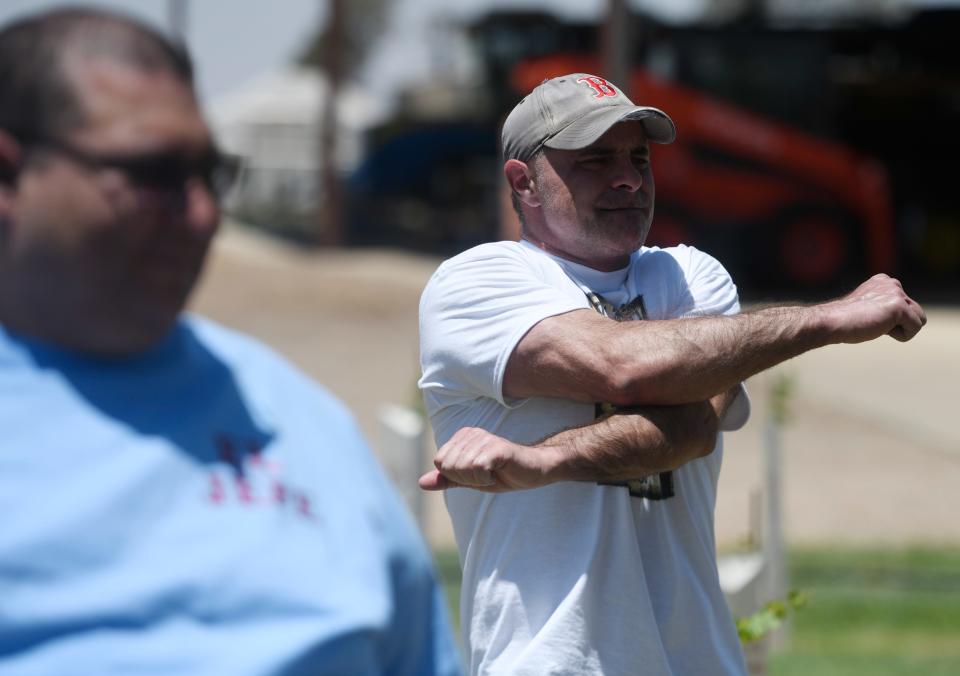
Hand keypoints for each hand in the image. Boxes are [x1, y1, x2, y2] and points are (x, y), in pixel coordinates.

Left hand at [418, 427, 555, 492]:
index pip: (440, 463)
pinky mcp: (495, 448)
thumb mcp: (471, 479)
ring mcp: (483, 438)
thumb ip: (447, 479)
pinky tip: (499, 472)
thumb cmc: (504, 473)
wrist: (535, 470)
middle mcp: (470, 433)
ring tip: (495, 472)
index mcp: (461, 437)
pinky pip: (477, 469)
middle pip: (449, 467)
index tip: (478, 473)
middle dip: (467, 479)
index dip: (458, 476)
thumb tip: (421, 483)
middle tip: (487, 474)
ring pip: (462, 469)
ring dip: (479, 480)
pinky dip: (486, 479)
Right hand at [821, 274, 925, 343]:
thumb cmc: (844, 321)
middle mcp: (892, 283)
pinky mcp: (899, 306)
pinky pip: (915, 328)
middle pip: (915, 313)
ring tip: (877, 325)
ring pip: (919, 320)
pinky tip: (880, 328)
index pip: (905, 306)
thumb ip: (882, 306)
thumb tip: (892, 318)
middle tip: (871, 322)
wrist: (832, 322)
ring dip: (899, 329)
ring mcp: (897, 293)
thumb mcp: (867, 307)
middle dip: (896, 324)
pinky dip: (901, 335)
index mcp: (884, 281)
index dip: (888, 319)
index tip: (867, 317)